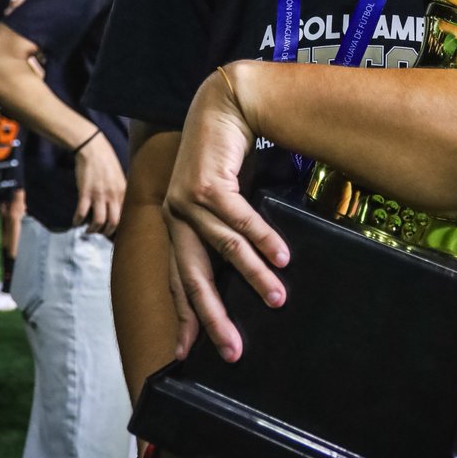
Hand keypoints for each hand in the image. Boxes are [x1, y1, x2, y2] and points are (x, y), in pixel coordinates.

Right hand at [73, 131, 126, 235]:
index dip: (117, 227)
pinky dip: (77, 220)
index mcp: (122, 192)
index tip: (111, 230)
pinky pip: (81, 212)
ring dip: (92, 230)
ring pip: (98, 221)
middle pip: (113, 223)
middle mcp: (113, 196)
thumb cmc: (106, 162)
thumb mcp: (119, 177)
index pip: (124, 216)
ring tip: (88, 230)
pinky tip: (75, 221)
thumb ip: (119, 192)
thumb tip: (117, 206)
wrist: (93, 149)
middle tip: (99, 233)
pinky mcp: (85, 192)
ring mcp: (99, 195)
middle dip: (106, 232)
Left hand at [163, 68, 289, 361]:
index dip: (184, 315)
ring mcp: (187, 200)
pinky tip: (281, 257)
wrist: (224, 104)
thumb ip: (226, 227)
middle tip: (232, 349)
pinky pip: (239, 220)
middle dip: (212, 318)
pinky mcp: (206, 184)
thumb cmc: (227, 152)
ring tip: (277, 300)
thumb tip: (252, 264)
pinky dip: (262, 240)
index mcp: (176, 224)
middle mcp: (175, 216)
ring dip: (253, 277)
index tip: (186, 353)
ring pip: (223, 250)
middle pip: (193, 278)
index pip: (178, 280)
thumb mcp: (221, 195)